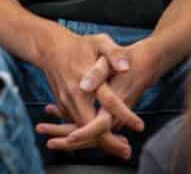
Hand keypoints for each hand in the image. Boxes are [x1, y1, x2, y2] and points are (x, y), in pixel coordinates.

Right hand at [29, 25, 142, 159]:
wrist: (50, 48)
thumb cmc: (79, 45)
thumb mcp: (99, 41)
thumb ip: (114, 53)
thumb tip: (126, 67)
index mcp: (85, 77)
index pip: (107, 100)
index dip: (124, 114)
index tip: (139, 125)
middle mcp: (73, 93)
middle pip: (90, 124)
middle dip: (108, 140)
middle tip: (127, 149)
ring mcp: (65, 101)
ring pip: (82, 128)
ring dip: (100, 140)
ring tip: (120, 148)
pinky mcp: (63, 105)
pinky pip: (77, 124)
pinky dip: (90, 134)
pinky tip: (105, 138)